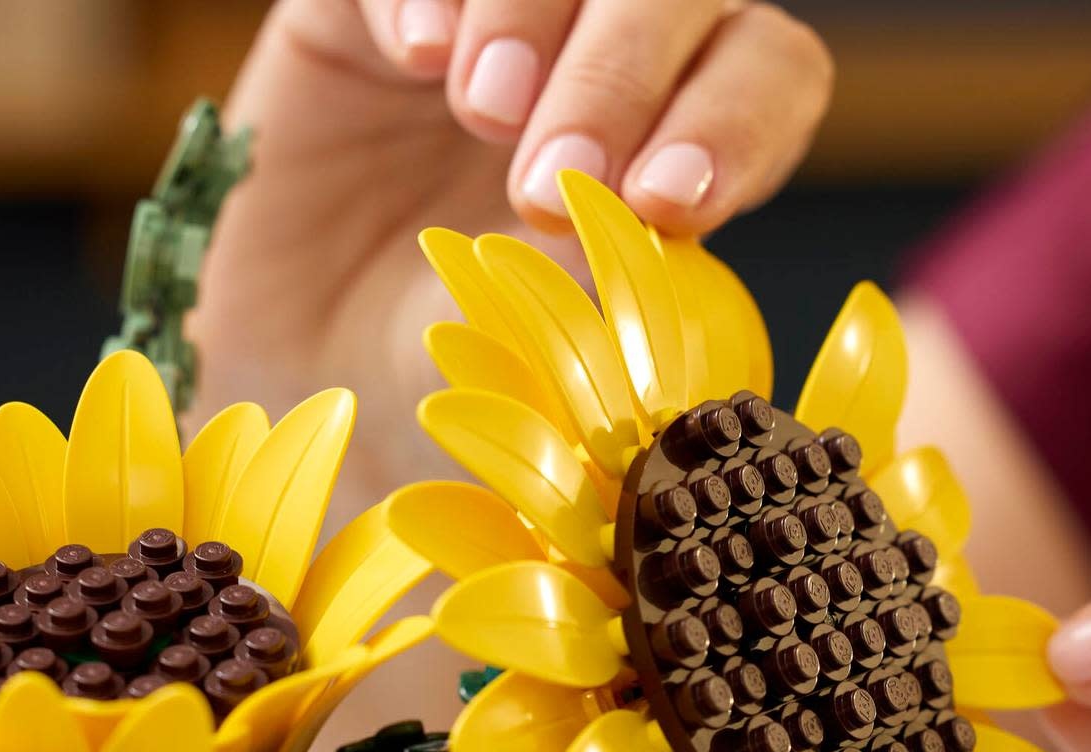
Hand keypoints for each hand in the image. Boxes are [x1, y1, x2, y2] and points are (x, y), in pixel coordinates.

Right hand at [194, 0, 830, 440]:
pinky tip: (416, 55)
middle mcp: (621, 58)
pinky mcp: (379, 4)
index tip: (663, 203)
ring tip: (481, 113)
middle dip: (619, 77)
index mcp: (695, 137)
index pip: (767, 74)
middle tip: (545, 182)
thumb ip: (605, 285)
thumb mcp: (550, 352)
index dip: (733, 121)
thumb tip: (642, 226)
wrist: (323, 374)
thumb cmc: (471, 370)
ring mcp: (509, 19)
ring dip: (528, 16)